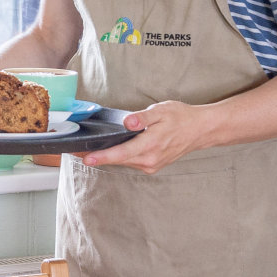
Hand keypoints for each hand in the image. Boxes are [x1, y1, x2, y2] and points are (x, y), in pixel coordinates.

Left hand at [81, 101, 204, 173]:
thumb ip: (142, 118)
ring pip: (124, 161)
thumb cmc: (181, 118)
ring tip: (89, 150)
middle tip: (76, 151)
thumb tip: (128, 122)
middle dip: (97, 156)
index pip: (121, 153)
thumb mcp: (161, 111)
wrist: (200, 130)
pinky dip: (120, 157)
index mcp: (150, 145)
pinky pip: (131, 162)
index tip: (86, 158)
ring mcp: (151, 164)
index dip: (102, 156)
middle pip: (118, 159)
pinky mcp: (152, 165)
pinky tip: (111, 150)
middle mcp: (150, 159)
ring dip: (108, 157)